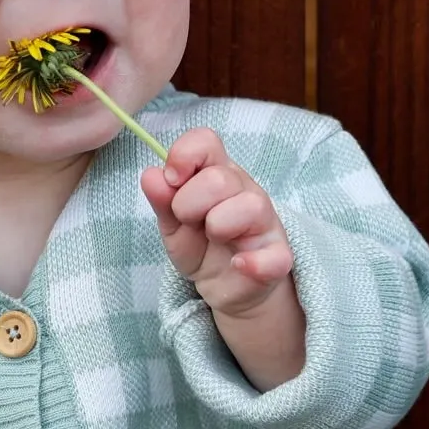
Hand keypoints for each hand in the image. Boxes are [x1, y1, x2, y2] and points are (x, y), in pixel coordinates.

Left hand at [145, 128, 293, 315]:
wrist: (227, 286)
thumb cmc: (202, 246)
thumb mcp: (173, 225)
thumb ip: (163, 201)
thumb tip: (150, 175)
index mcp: (217, 174)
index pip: (207, 142)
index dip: (184, 156)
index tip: (171, 180)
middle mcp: (245, 190)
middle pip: (219, 178)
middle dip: (189, 203)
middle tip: (189, 221)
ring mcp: (266, 222)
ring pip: (249, 206)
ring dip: (218, 227)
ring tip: (215, 240)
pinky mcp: (278, 256)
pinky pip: (275, 256)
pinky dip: (253, 263)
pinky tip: (238, 265)